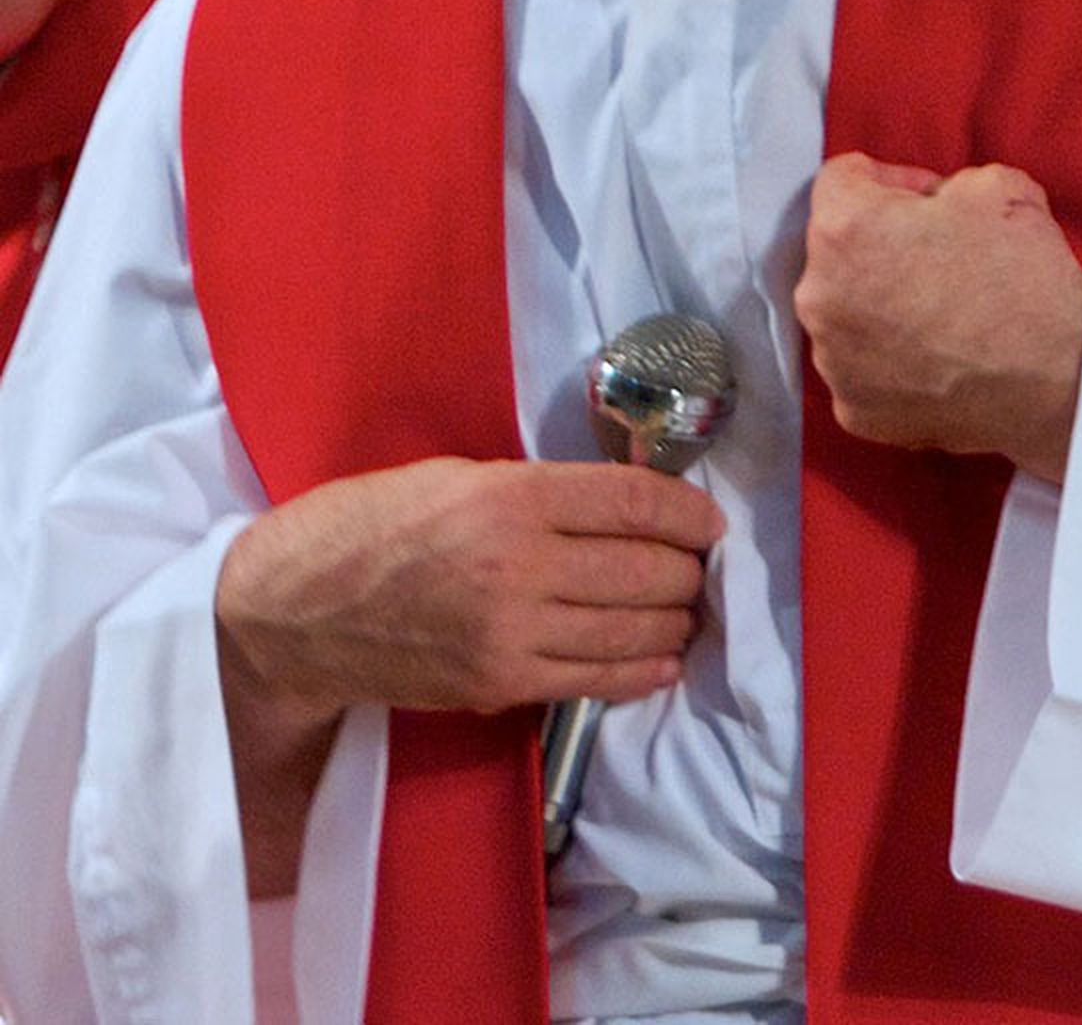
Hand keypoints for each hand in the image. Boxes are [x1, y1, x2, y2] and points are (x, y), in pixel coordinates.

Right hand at [215, 456, 723, 893]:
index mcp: (510, 495)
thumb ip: (542, 490)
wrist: (295, 610)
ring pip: (634, 629)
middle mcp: (519, 564)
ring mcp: (511, 632)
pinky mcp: (500, 684)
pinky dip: (644, 670)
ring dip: (676, 620)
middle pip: (647, 569)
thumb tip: (625, 505)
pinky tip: (663, 658)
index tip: (708, 521)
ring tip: (684, 609)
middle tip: (697, 566)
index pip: (635, 502)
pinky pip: (597, 681)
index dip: (688, 513)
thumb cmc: (375, 523)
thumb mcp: (461, 475)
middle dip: (688, 569)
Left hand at [794, 151, 1081, 482]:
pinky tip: (935, 353)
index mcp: (844, 229)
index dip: (891, 180)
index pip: (843, 179)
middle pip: (836, 249)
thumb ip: (943, 182)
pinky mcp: (854, 409)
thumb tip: (933, 202)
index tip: (924, 198)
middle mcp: (819, 295)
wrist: (1061, 379)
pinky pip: (861, 367)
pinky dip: (890, 359)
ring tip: (938, 309)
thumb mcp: (997, 185)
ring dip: (879, 303)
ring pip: (844, 310)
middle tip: (936, 253)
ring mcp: (834, 360)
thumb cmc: (1024, 280)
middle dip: (881, 243)